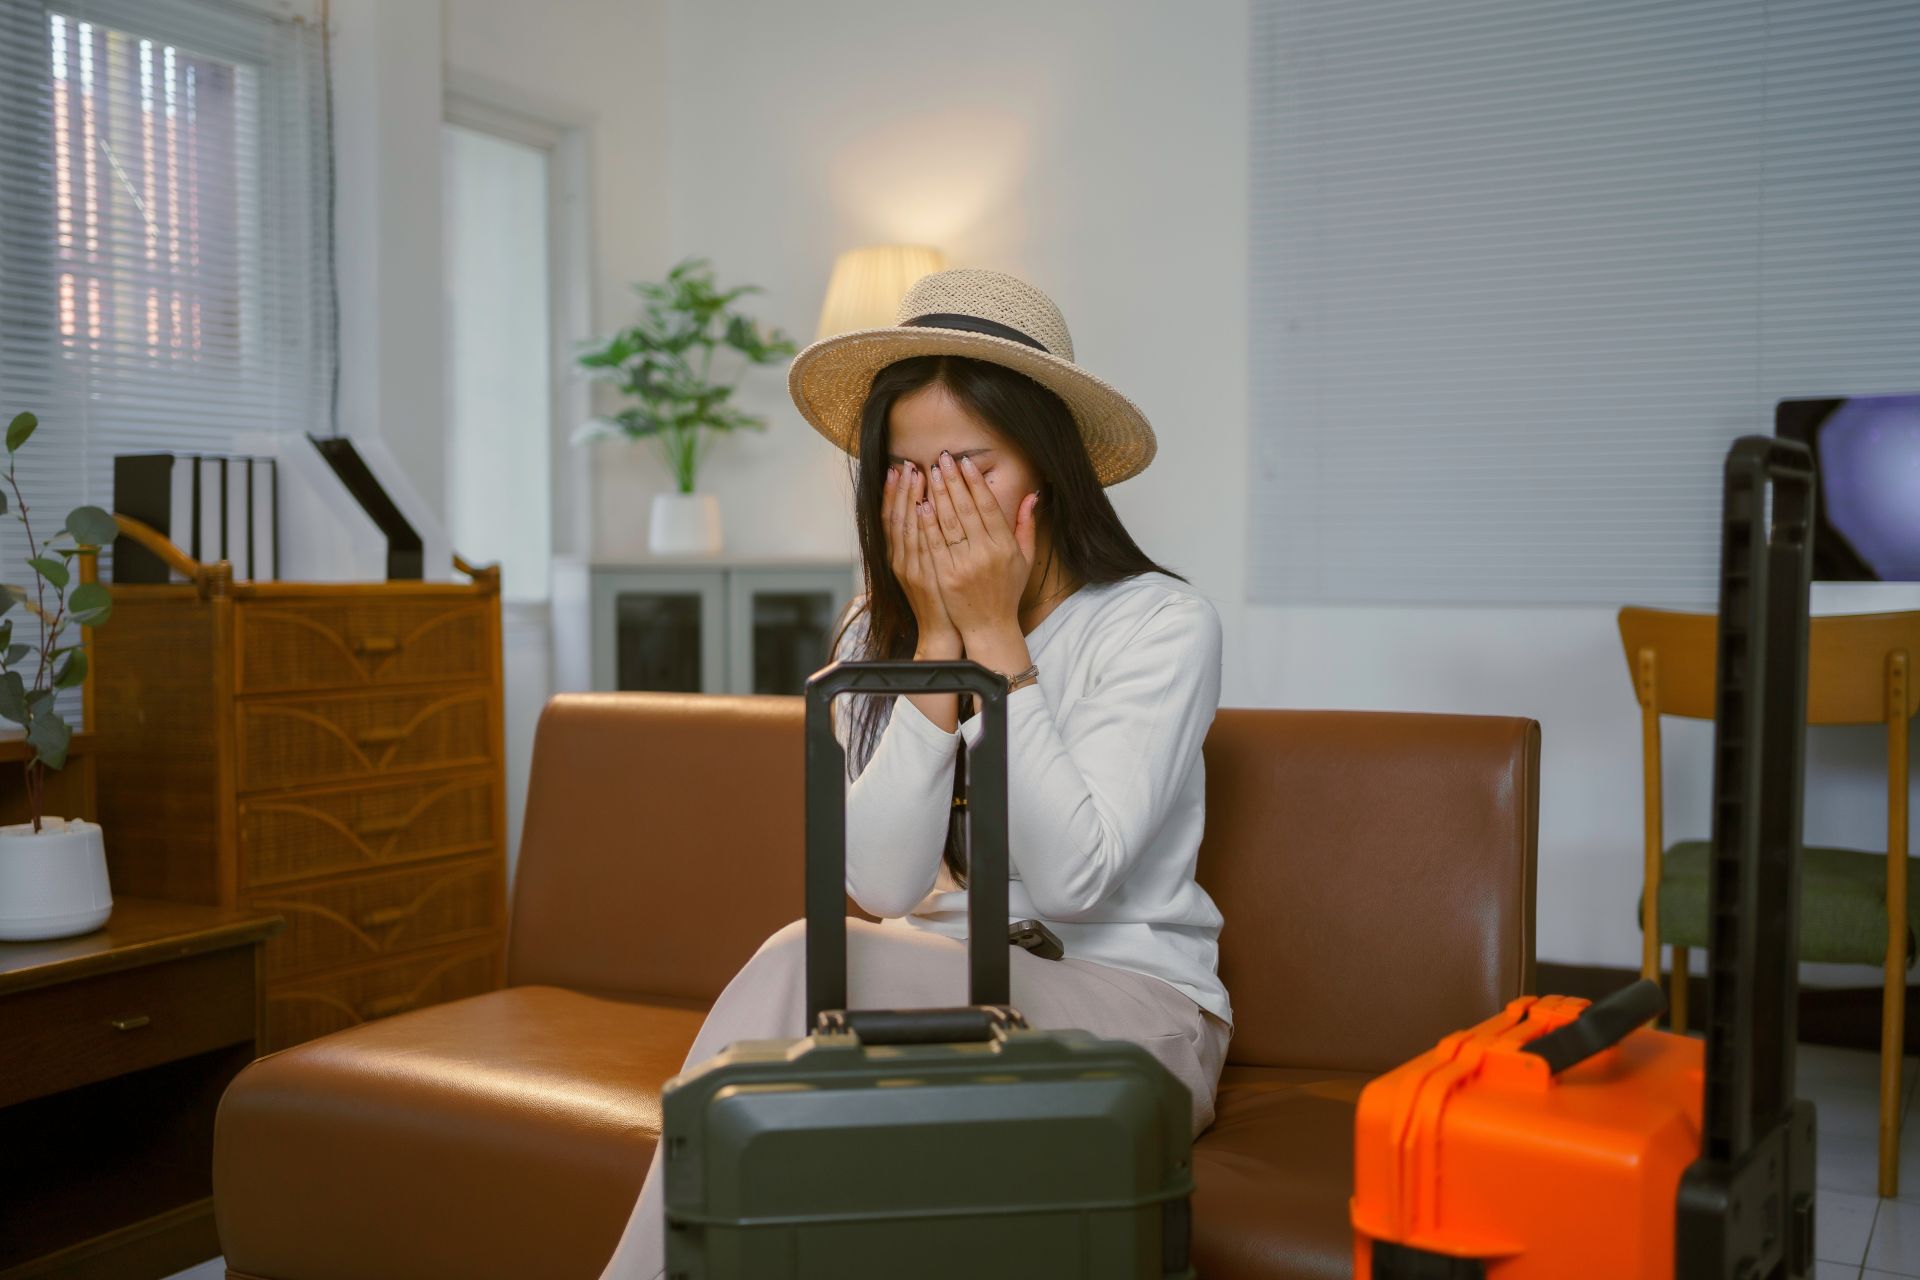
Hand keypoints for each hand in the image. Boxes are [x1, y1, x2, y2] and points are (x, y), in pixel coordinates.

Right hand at [885, 462, 959, 653]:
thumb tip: (928, 509)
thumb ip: (926, 540)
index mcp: (899, 556)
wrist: (942, 632)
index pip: (892, 517)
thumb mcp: (928, 567)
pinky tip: (923, 506)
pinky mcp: (924, 579)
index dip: (894, 493)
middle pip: (895, 518)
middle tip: (906, 463)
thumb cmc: (941, 597)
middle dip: (900, 489)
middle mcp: (900, 561)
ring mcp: (910, 570)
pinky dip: (920, 525)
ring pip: (906, 528)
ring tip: (915, 474)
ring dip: (909, 499)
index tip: (899, 468)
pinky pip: (921, 547)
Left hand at [921, 450, 1037, 643]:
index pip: (988, 506)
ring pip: (948, 522)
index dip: (976, 482)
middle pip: (966, 509)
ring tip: (928, 473)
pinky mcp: (946, 577)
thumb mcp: (1025, 559)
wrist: (989, 627)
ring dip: (937, 495)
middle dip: (953, 481)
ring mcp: (965, 565)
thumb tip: (1032, 495)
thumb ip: (1026, 526)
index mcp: (1005, 546)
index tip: (965, 463)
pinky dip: (927, 523)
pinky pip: (934, 544)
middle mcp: (986, 553)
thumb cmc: (1007, 592)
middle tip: (942, 458)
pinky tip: (921, 504)